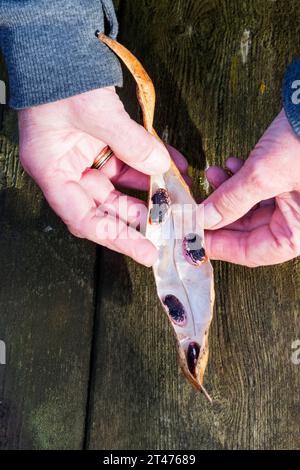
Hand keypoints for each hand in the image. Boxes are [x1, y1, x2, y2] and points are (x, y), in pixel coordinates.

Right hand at [18, 87, 189, 265]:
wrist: (58, 47)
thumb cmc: (63, 78)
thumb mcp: (97, 112)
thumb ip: (130, 142)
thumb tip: (161, 168)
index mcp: (52, 170)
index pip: (84, 219)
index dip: (116, 238)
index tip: (147, 251)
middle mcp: (65, 170)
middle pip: (103, 208)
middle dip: (138, 217)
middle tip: (169, 226)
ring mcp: (82, 157)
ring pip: (118, 187)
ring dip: (148, 192)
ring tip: (177, 197)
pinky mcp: (97, 144)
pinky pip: (125, 162)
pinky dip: (148, 163)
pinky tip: (172, 164)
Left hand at [203, 109, 299, 266]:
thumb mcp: (264, 175)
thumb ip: (231, 201)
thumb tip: (204, 219)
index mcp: (298, 233)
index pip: (249, 252)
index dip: (217, 245)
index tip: (190, 236)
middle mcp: (296, 222)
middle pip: (246, 231)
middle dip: (217, 215)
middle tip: (192, 208)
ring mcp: (293, 203)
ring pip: (248, 209)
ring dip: (226, 194)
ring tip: (211, 176)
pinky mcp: (287, 183)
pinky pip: (257, 191)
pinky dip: (239, 181)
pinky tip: (228, 166)